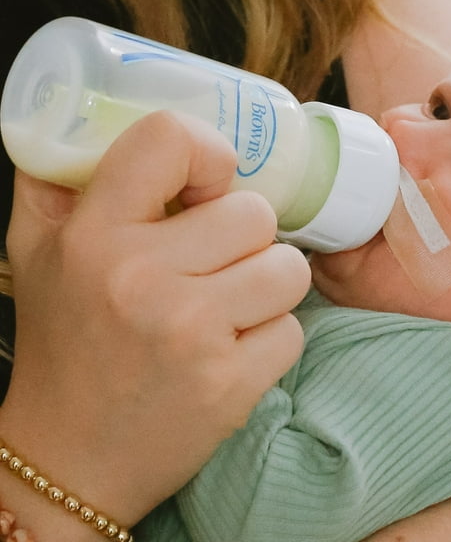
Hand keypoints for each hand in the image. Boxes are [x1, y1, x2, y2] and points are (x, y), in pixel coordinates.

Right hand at [0, 111, 309, 533]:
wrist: (70, 455)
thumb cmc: (64, 341)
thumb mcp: (37, 250)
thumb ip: (59, 178)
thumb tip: (89, 115)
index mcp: (94, 235)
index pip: (172, 139)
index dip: (208, 153)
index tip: (208, 184)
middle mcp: (142, 279)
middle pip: (254, 212)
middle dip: (244, 236)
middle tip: (213, 262)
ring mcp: (190, 333)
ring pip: (288, 267)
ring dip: (267, 284)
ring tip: (228, 303)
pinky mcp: (229, 384)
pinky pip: (292, 329)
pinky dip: (271, 338)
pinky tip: (230, 350)